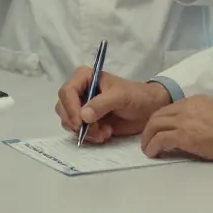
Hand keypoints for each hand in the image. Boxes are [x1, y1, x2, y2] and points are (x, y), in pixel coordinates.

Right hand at [55, 66, 171, 143]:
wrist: (149, 110)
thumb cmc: (137, 96)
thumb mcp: (121, 97)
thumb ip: (101, 104)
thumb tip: (83, 116)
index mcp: (85, 77)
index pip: (66, 91)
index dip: (70, 108)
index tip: (81, 122)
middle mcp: (80, 91)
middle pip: (63, 108)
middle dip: (76, 123)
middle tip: (94, 130)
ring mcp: (82, 107)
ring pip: (69, 122)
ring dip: (84, 131)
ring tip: (104, 133)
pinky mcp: (88, 122)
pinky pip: (78, 131)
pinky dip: (89, 136)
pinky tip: (106, 134)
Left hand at [141, 95, 212, 162]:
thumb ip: (201, 116)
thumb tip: (194, 127)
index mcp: (194, 101)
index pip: (170, 108)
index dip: (160, 120)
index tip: (158, 129)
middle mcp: (185, 107)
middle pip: (158, 115)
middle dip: (149, 128)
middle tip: (148, 140)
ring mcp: (183, 121)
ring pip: (155, 125)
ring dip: (148, 138)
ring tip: (148, 149)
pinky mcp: (183, 136)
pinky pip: (160, 139)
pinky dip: (153, 146)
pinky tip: (153, 153)